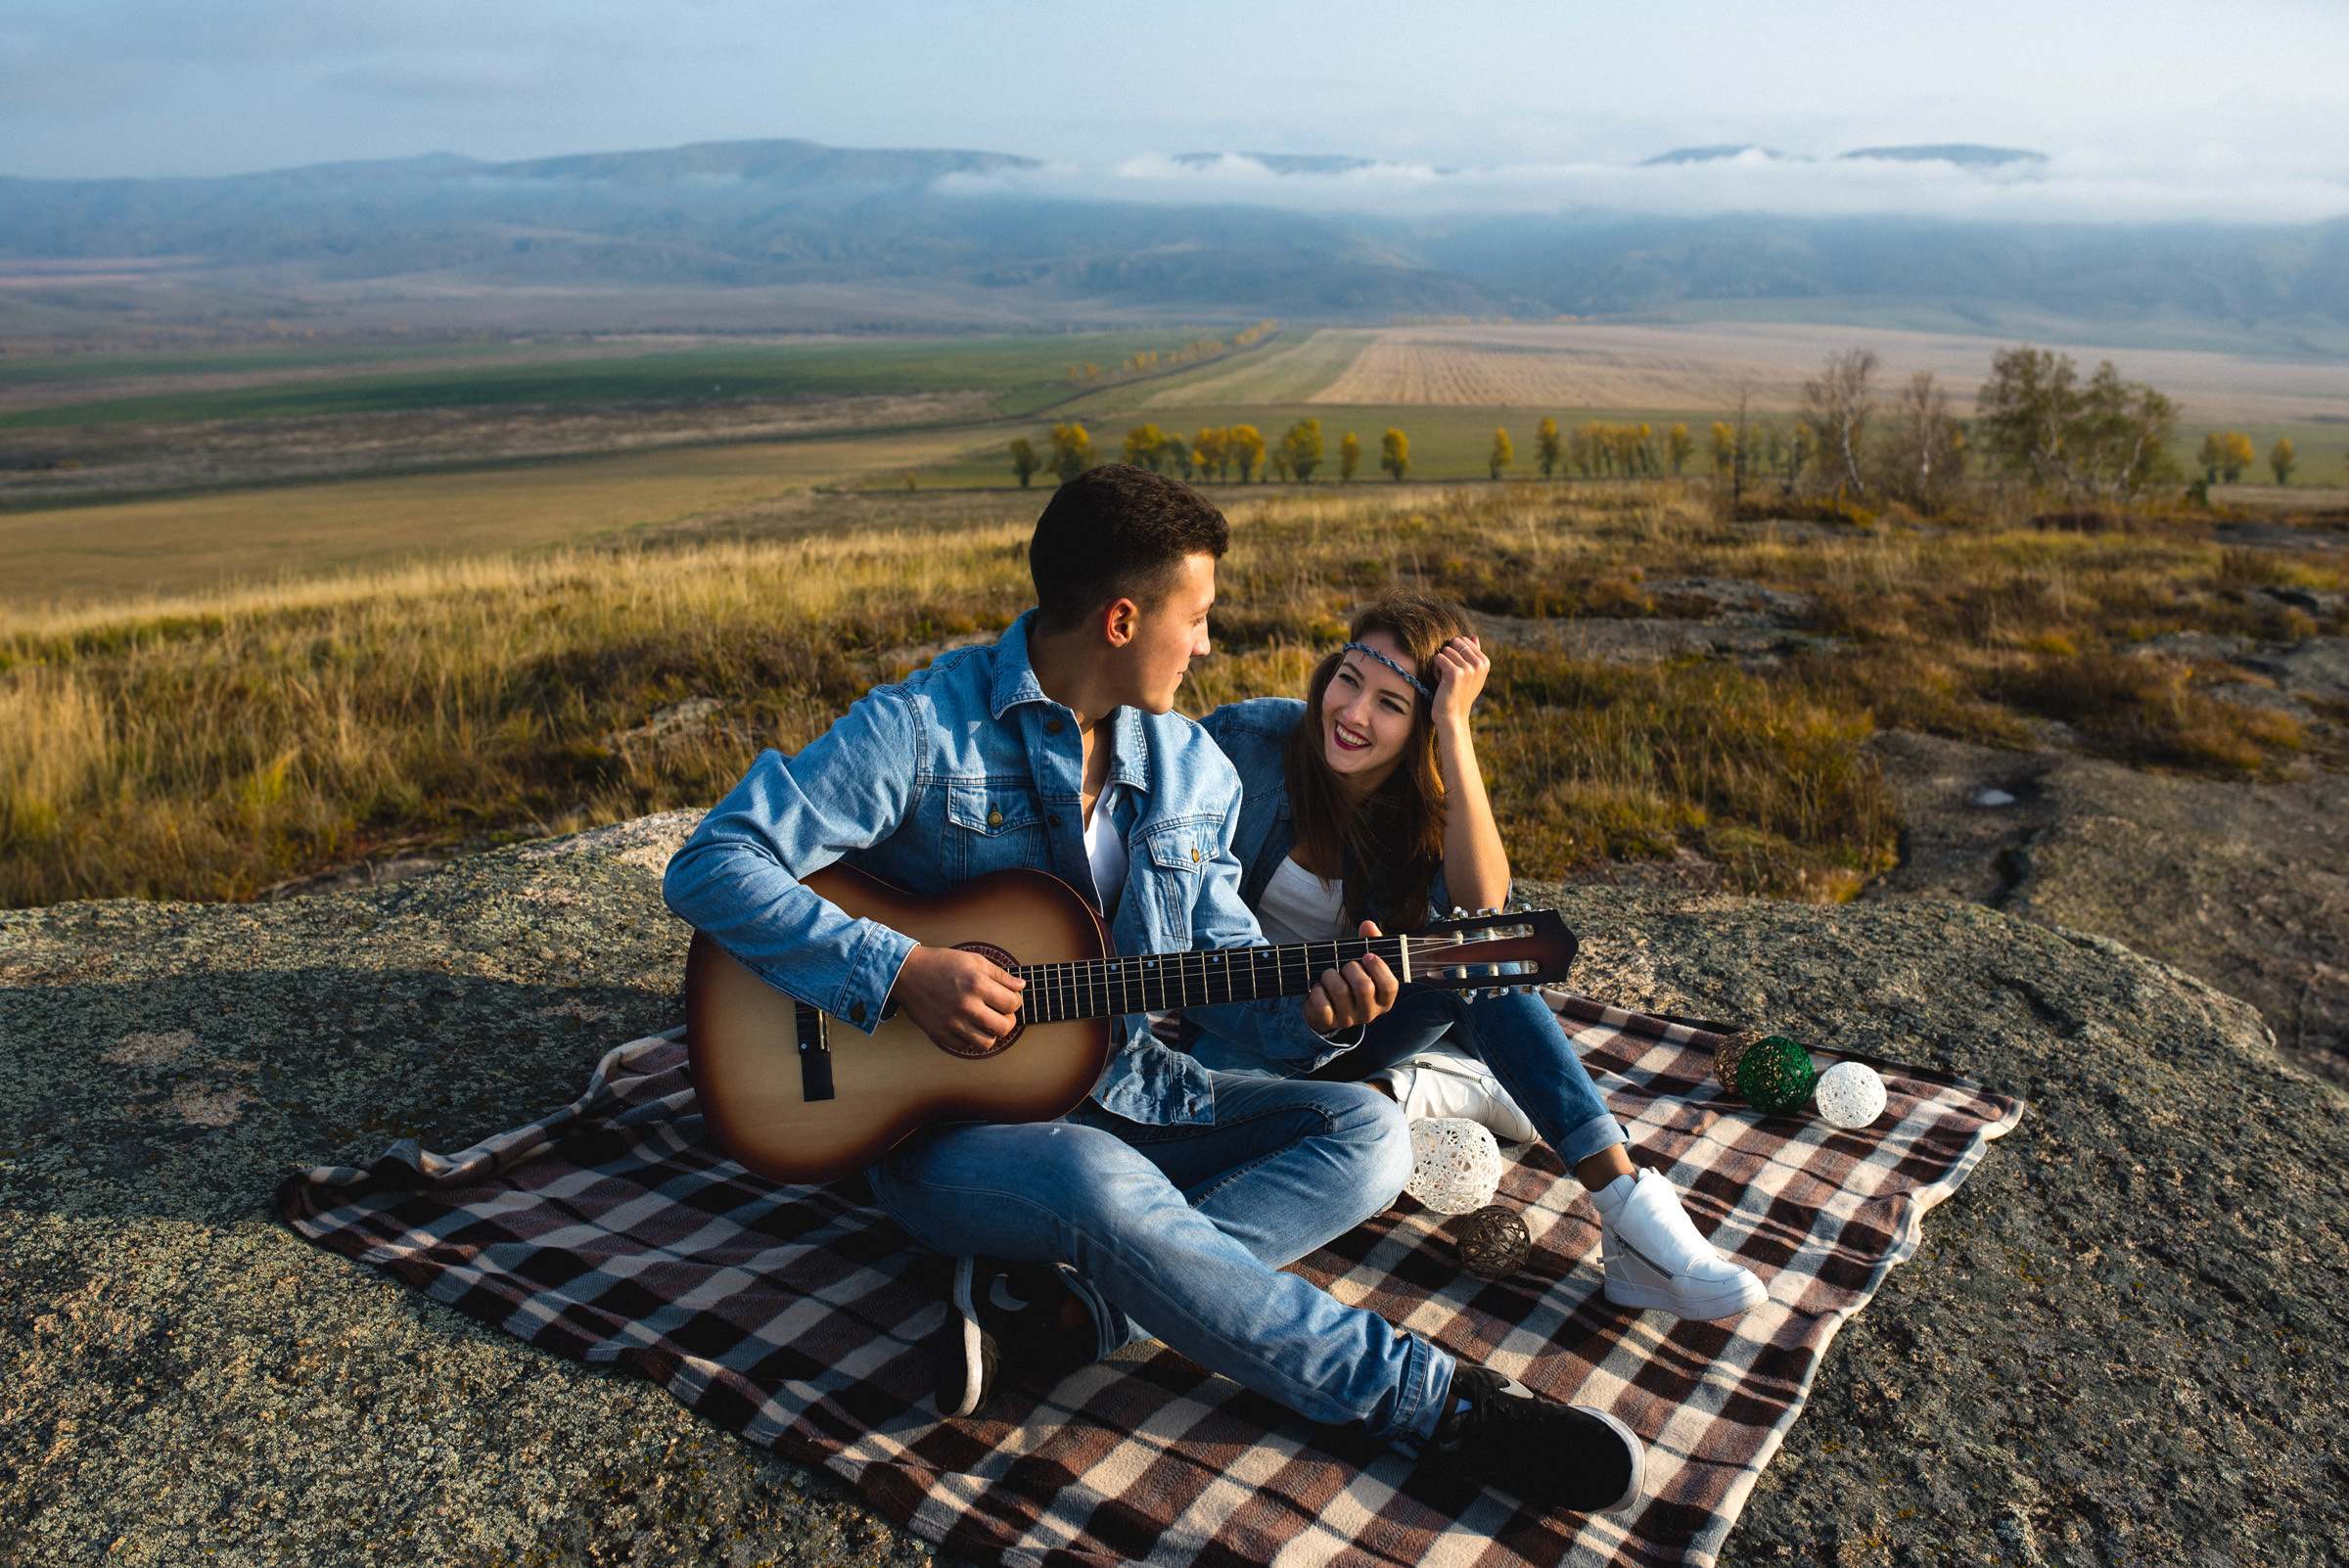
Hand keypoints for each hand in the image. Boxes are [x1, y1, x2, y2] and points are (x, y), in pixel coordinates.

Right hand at [888, 945, 1024, 1053]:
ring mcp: (953, 1023)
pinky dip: (970, 1038)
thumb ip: (1001, 975)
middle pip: (1004, 1027)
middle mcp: (966, 1006)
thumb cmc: (942, 964)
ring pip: (987, 1043)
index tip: (1008, 998)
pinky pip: (965, 1047)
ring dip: (990, 1034)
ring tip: (985, 1022)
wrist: (907, 974)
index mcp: (977, 984)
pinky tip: (967, 1025)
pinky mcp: (940, 1034)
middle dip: (1008, 1021)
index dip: (1015, 1001)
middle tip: (1001, 1014)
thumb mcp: (974, 961)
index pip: (1013, 1004)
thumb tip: (1021, 986)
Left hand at [1301, 919, 1399, 1034]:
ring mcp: (1349, 1020)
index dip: (1378, 968)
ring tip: (1329, 975)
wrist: (1325, 1008)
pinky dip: (1317, 991)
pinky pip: (1322, 1005)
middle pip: (1364, 987)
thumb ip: (1369, 943)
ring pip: (1340, 991)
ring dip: (1330, 975)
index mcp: (1383, 1000)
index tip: (1367, 955)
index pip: (1390, 986)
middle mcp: (1369, 1013)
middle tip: (1344, 966)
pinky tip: (1319, 988)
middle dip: (1350, 968)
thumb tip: (1368, 924)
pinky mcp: (1328, 1022)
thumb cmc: (1349, 980)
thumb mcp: (1363, 964)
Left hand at [1430, 635, 1488, 729]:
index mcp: (1485, 662)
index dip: (1455, 653)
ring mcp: (1469, 669)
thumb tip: (1474, 636)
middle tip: (1449, 672)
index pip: (1464, 640)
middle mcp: (1479, 664)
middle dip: (1448, 655)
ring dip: (1440, 664)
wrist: (1453, 715)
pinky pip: (1438, 658)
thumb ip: (1473, 654)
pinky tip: (1440, 681)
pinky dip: (1435, 669)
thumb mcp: (1472, 674)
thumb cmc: (1459, 693)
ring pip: (1445, 650)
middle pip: (1455, 642)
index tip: (1458, 670)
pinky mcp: (1455, 673)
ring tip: (1445, 679)